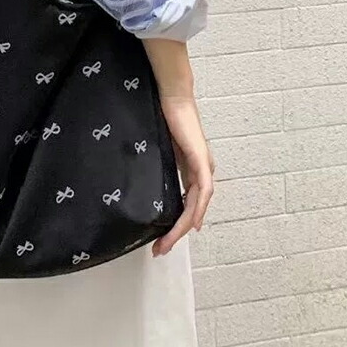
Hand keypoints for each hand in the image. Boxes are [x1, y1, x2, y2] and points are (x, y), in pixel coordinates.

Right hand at [152, 94, 214, 256]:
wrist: (172, 96)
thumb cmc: (164, 117)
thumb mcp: (160, 148)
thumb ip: (158, 164)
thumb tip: (143, 180)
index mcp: (192, 169)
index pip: (186, 203)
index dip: (176, 224)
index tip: (161, 241)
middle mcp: (201, 171)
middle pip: (192, 210)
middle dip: (176, 233)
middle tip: (160, 250)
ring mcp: (202, 166)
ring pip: (196, 205)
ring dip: (182, 227)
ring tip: (167, 243)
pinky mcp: (200, 160)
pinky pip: (201, 192)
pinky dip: (196, 210)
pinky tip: (190, 223)